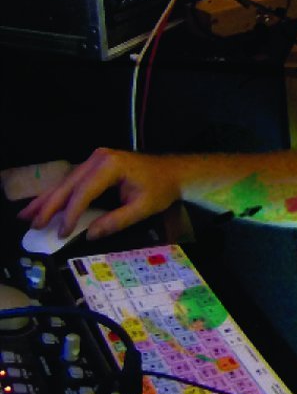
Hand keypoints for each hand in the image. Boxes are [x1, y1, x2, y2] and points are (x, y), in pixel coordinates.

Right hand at [18, 149, 185, 240]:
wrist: (173, 172)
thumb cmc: (160, 188)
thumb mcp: (142, 208)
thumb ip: (115, 221)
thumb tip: (90, 234)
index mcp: (111, 165)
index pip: (84, 191)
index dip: (70, 213)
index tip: (62, 232)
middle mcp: (99, 158)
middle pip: (69, 184)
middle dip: (49, 206)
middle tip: (33, 224)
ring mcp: (96, 159)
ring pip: (66, 182)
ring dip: (47, 199)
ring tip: (26, 216)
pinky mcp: (95, 164)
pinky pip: (72, 181)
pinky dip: (57, 194)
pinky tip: (41, 205)